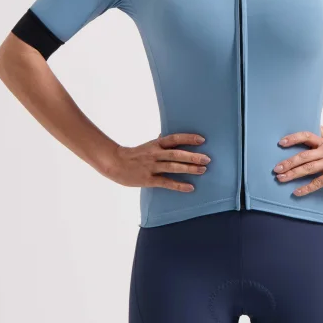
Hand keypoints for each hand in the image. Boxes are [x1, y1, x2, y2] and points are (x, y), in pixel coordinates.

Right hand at [96, 133, 210, 191]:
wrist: (114, 163)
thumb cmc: (134, 154)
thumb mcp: (148, 145)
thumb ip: (160, 141)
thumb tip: (168, 135)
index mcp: (156, 144)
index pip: (174, 139)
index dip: (188, 138)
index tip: (202, 139)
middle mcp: (155, 154)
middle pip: (176, 154)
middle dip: (193, 156)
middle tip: (208, 159)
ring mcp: (151, 167)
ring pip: (173, 168)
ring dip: (189, 169)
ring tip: (203, 170)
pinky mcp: (148, 180)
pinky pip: (166, 182)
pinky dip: (179, 185)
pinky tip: (190, 187)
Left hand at [273, 125, 322, 195]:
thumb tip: (316, 124)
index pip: (306, 136)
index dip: (293, 138)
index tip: (280, 143)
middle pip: (304, 155)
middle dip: (288, 162)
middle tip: (276, 168)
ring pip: (309, 168)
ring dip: (293, 174)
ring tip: (281, 178)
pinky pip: (318, 182)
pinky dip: (307, 188)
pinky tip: (296, 192)